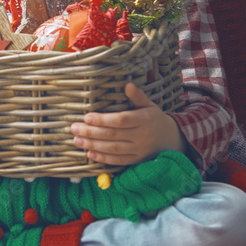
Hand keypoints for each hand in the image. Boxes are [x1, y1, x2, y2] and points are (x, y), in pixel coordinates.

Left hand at [70, 82, 187, 165]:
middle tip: (74, 128)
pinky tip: (89, 154)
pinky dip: (103, 158)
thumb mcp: (149, 105)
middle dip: (91, 132)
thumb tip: (128, 84)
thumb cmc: (154, 119)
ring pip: (113, 149)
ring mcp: (139, 150)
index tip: (87, 117)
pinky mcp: (136, 160)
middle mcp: (142, 136)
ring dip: (93, 145)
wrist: (170, 139)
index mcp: (145, 119)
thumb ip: (137, 96)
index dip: (103, 119)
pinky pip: (118, 161)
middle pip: (113, 135)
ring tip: (76, 141)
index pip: (121, 120)